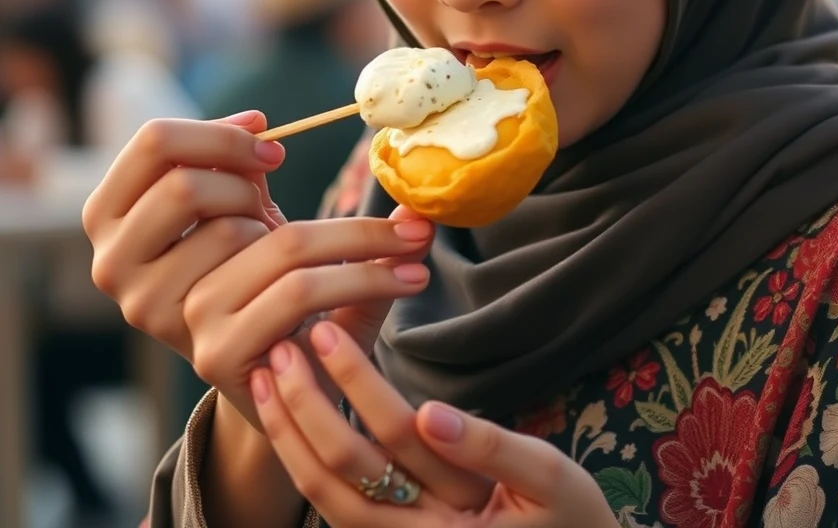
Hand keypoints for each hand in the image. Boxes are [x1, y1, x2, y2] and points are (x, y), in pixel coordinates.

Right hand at [83, 112, 434, 425]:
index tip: (273, 149)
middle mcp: (119, 269)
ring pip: (265, 238)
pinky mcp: (214, 353)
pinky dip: (366, 271)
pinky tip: (406, 273)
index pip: (153, 143)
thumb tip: (278, 130)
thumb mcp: (251, 214)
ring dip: (342, 234)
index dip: (220, 133)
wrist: (285, 371)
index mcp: (115, 219)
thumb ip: (255, 173)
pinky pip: (300, 288)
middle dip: (258, 181)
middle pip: (196, 187)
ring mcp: (163, 315)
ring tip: (371, 247)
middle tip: (301, 199)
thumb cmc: (266, 276)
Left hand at [251, 320, 616, 525]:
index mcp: (455, 518)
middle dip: (306, 404)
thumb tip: (430, 411)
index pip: (393, 438)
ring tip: (266, 378)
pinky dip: (304, 458)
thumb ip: (492, 448)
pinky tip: (288, 418)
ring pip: (326, 495)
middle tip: (284, 343)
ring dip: (290, 435)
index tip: (328, 329)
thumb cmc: (572, 519)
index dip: (356, 380)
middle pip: (344, 470)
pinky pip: (334, 505)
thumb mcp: (551, 478)